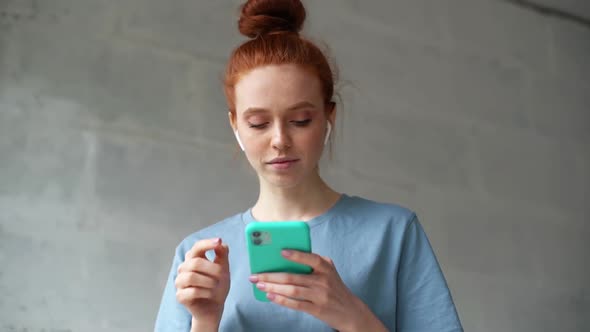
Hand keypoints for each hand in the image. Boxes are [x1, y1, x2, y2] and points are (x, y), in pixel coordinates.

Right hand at [175, 238, 229, 326]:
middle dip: (212, 269)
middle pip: (195, 263)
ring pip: (191, 277)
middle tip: (222, 275)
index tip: (218, 241)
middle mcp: (184, 268)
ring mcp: (180, 282)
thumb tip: (220, 242)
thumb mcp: (223, 268)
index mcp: (193, 258)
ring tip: (215, 286)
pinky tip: (210, 294)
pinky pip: (192, 292)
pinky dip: (205, 293)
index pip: (197, 247)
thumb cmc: (217, 286)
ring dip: (208, 282)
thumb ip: (222, 255)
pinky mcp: (180, 296)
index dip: (207, 243)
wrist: (214, 307)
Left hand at [249, 250, 386, 331]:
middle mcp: (323, 281)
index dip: (297, 255)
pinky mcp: (316, 309)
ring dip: (272, 287)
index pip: (311, 258)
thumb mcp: (329, 272)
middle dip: (271, 275)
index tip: (281, 252)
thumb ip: (313, 264)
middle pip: (293, 276)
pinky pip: (295, 304)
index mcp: (326, 267)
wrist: (350, 311)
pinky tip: (270, 295)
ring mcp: (320, 296)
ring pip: (292, 290)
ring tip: (259, 284)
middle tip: (255, 274)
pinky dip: (281, 300)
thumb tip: (285, 259)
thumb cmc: (334, 288)